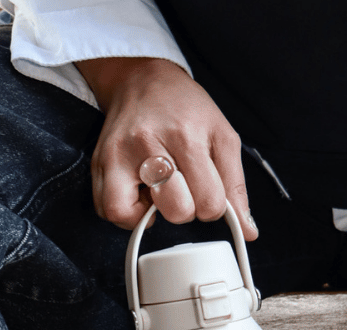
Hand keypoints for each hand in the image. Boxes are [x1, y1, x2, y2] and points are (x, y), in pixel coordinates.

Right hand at [76, 57, 256, 239]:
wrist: (143, 80)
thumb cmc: (185, 109)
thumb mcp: (222, 137)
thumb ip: (236, 186)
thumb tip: (248, 231)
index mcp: (186, 137)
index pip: (209, 203)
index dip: (211, 206)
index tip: (205, 189)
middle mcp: (147, 144)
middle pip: (175, 211)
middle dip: (184, 208)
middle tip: (181, 187)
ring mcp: (117, 154)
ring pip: (130, 216)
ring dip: (149, 215)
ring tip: (157, 193)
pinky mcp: (98, 163)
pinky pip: (108, 211)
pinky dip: (125, 214)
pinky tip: (139, 194)